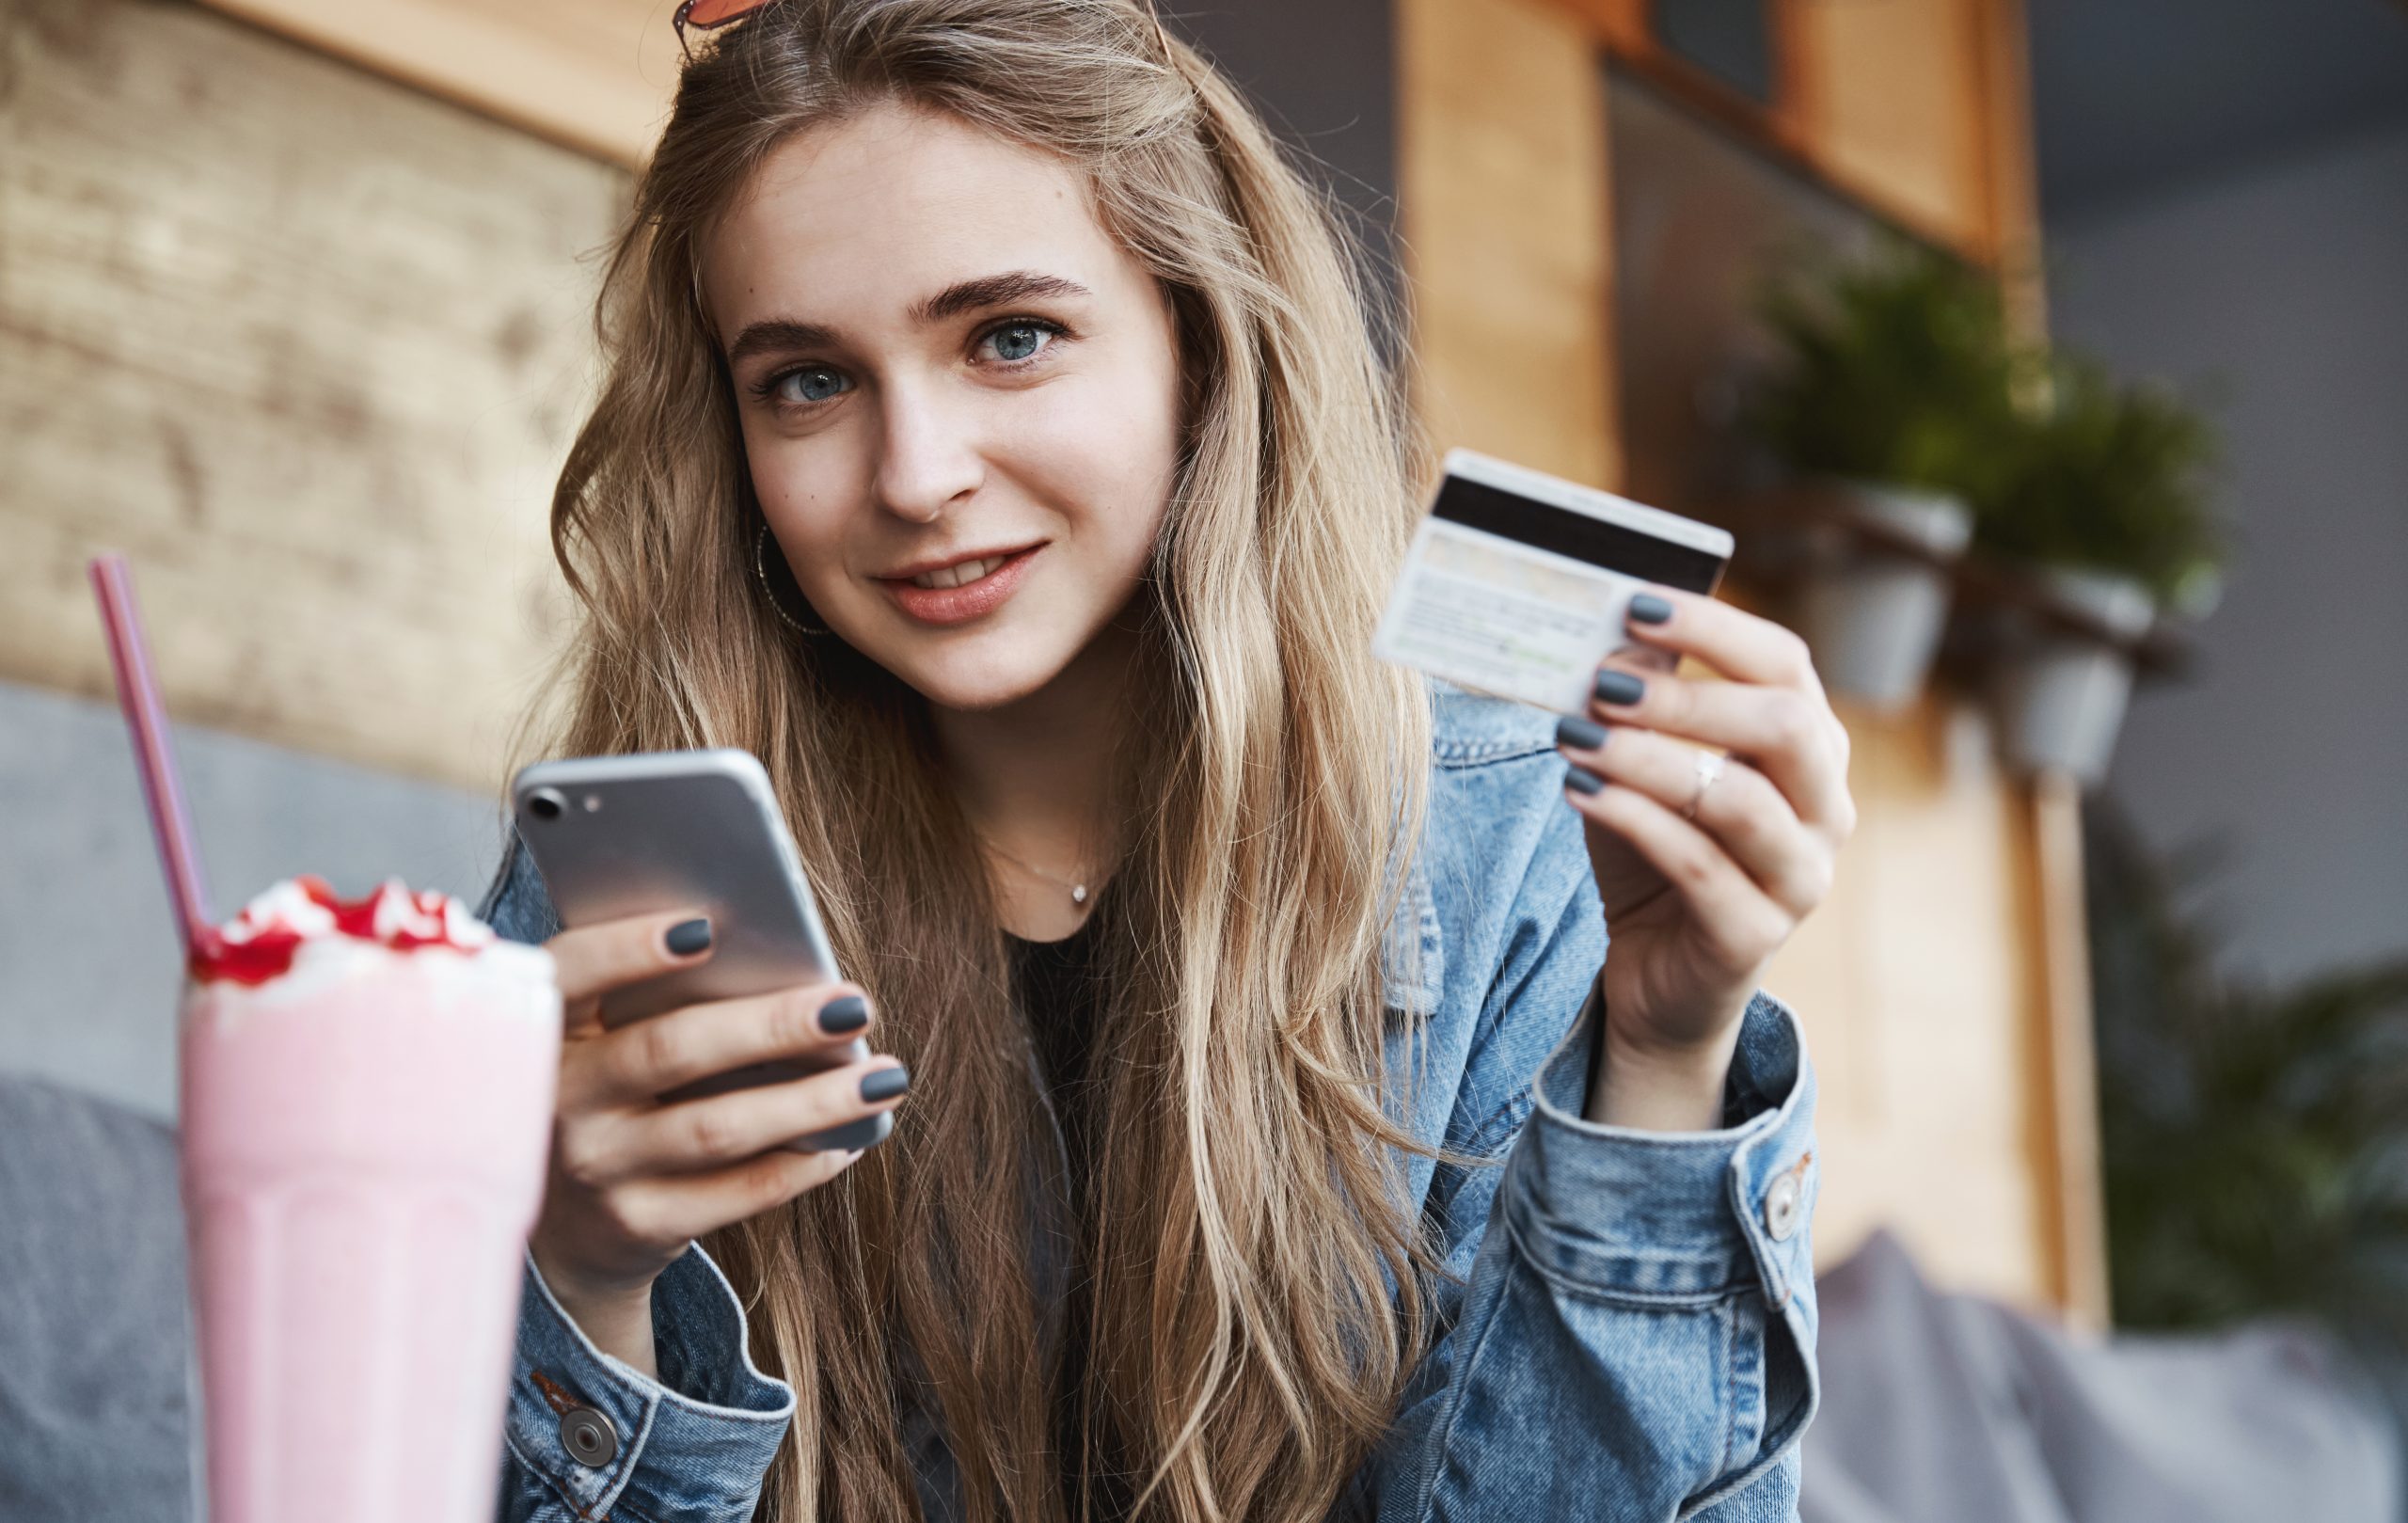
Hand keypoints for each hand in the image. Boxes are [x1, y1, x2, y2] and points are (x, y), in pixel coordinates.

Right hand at [528, 911, 907, 1372]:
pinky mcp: (638, 1225)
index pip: (570, 973)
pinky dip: (803, 1162)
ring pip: (717, 1128)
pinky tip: (851, 1137)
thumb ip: (652, 999)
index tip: (706, 926)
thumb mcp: (601, 1043)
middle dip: (771, 1025)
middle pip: (669, 1050)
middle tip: (853, 1005)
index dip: (628, 948)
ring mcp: (596, 1169)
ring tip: (882, 1076)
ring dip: (812, 1100)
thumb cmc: (611, 1096)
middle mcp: (559, 1100)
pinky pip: (739, 1192)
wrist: (567, 1232)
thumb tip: (778, 959)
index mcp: (544, 1031)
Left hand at [1556, 589, 1855, 1128]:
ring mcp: (1801, 877)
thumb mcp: (1639, 769)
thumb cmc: (1655, 855)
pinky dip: (1632, 819)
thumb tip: (1613, 640)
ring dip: (1648, 758)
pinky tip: (1579, 791)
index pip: (1786, 664)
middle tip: (1601, 681)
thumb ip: (1634, 709)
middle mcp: (1826, 808)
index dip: (1715, 628)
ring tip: (1575, 736)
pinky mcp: (1755, 936)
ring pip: (1737, 800)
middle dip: (1687, 694)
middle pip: (1785, 724)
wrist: (1659, 978)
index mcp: (1810, 748)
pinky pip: (1697, 866)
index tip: (1636, 605)